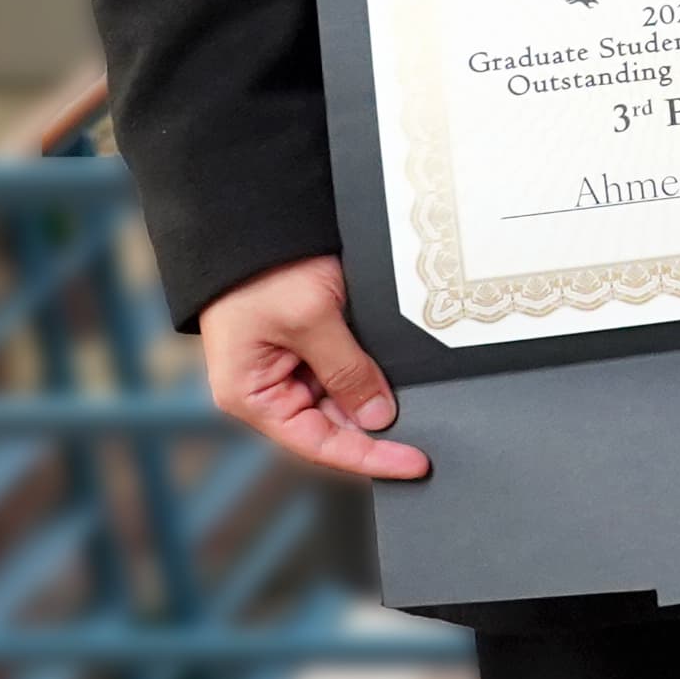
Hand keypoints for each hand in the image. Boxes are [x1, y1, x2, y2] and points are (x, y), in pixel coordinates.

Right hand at [199, 250, 426, 482]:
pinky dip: (368, 371)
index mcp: (252, 396)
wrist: (253, 214)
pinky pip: (342, 369)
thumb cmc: (263, 269)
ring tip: (412, 392)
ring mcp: (286, 366)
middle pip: (332, 424)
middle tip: (428, 426)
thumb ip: (346, 372)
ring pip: (341, 398)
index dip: (369, 457)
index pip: (318, 444)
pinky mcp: (304, 343)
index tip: (415, 463)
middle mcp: (267, 388)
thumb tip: (377, 416)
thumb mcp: (311, 320)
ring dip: (373, 395)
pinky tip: (395, 371)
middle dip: (375, 424)